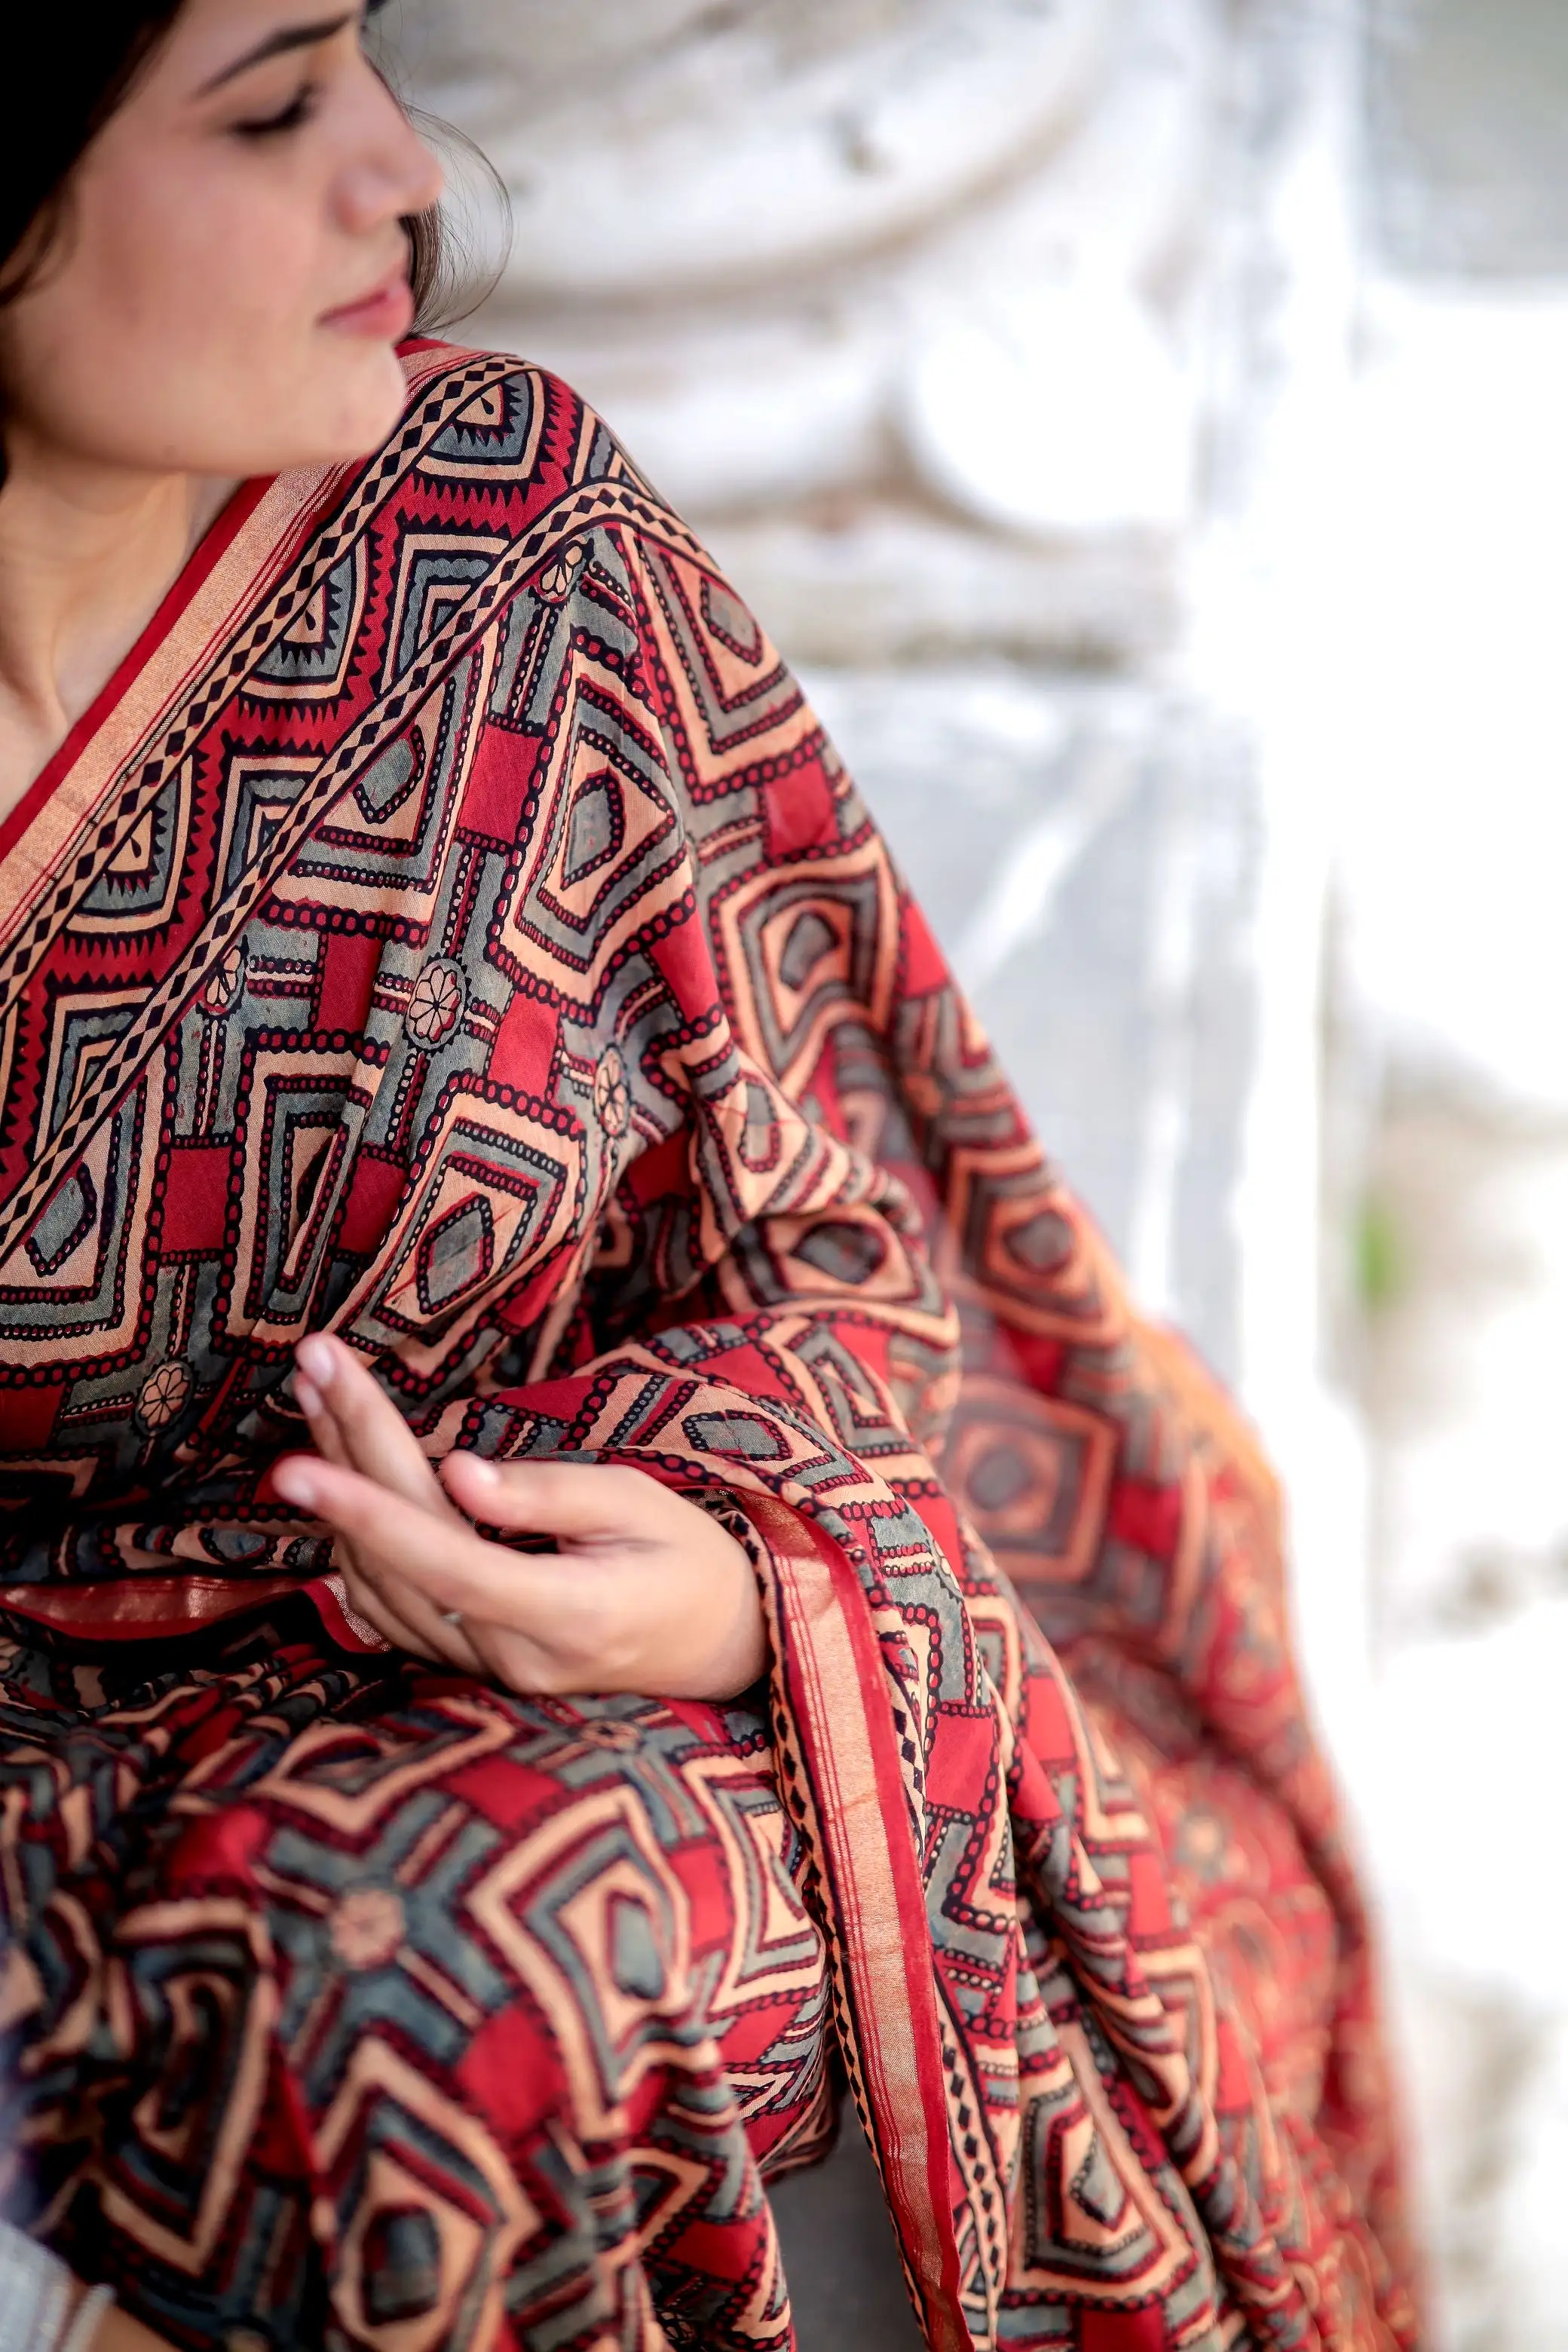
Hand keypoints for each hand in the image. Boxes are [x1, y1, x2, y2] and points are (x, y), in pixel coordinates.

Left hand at [271, 1336, 768, 1702]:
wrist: (718, 1643)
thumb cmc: (688, 1558)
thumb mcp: (639, 1504)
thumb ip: (548, 1494)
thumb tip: (456, 1471)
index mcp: (567, 1616)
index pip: (444, 1561)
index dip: (368, 1511)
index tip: (299, 1461)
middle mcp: (513, 1657)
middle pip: (401, 1558)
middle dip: (343, 1458)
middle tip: (310, 1364)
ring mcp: (487, 1670)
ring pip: (381, 1583)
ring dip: (342, 1486)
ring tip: (317, 1393)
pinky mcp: (470, 1663)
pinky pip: (392, 1604)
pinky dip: (359, 1533)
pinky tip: (341, 1466)